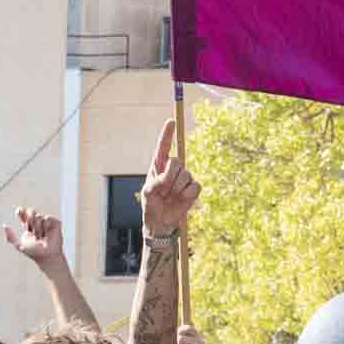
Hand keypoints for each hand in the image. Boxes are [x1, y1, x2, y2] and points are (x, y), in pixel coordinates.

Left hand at [2, 207, 66, 270]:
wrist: (47, 256)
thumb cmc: (34, 253)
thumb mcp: (18, 245)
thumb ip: (10, 237)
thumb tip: (4, 225)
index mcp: (28, 227)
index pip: (23, 214)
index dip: (20, 211)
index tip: (18, 211)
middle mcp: (37, 223)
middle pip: (31, 211)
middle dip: (30, 220)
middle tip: (31, 229)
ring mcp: (46, 222)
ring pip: (39, 215)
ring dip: (38, 227)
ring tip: (41, 236)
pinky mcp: (55, 223)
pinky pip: (47, 217)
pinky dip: (45, 226)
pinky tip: (47, 233)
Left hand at [139, 120, 199, 236]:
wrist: (161, 222)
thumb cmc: (151, 206)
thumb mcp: (148, 193)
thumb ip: (155, 183)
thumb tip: (167, 178)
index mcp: (159, 166)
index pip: (164, 146)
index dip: (168, 134)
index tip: (171, 121)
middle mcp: (173, 169)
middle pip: (177, 161)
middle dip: (169, 177)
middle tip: (163, 191)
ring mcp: (184, 178)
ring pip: (186, 175)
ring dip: (176, 189)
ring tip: (170, 197)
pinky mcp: (193, 189)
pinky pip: (195, 186)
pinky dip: (187, 194)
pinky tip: (180, 200)